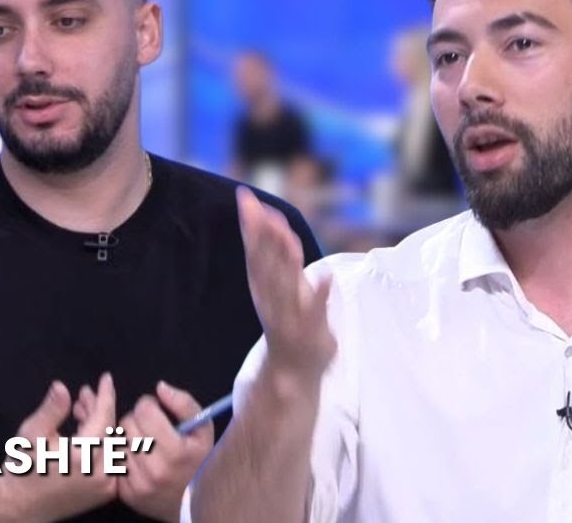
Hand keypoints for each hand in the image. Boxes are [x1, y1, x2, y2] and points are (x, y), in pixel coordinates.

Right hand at [15, 374, 117, 520]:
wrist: (20, 505)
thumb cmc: (24, 466)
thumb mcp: (32, 433)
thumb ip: (51, 409)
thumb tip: (61, 386)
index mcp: (83, 456)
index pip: (104, 417)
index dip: (106, 395)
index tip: (106, 378)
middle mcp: (100, 472)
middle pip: (110, 430)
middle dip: (99, 408)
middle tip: (84, 393)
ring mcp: (105, 485)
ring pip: (111, 444)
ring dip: (100, 425)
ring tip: (79, 411)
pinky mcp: (104, 493)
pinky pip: (110, 460)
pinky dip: (102, 444)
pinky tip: (85, 432)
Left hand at [114, 381, 212, 522]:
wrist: (193, 502)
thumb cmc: (198, 460)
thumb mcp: (202, 429)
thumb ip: (183, 404)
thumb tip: (159, 387)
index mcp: (175, 452)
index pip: (144, 411)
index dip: (149, 405)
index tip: (155, 411)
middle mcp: (156, 470)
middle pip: (127, 424)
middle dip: (136, 419)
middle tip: (149, 427)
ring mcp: (139, 484)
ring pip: (117, 441)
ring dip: (127, 437)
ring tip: (142, 442)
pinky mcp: (127, 493)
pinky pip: (114, 461)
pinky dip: (122, 456)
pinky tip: (135, 458)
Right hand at [236, 187, 335, 378]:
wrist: (290, 374)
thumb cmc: (286, 322)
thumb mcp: (277, 285)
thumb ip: (272, 252)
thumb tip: (267, 215)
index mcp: (262, 286)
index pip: (254, 250)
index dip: (250, 224)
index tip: (246, 197)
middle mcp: (272, 299)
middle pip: (264, 264)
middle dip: (262, 237)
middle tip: (258, 208)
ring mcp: (291, 317)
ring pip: (284, 285)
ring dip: (284, 261)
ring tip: (286, 234)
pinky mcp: (313, 333)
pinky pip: (317, 313)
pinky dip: (321, 295)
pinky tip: (326, 276)